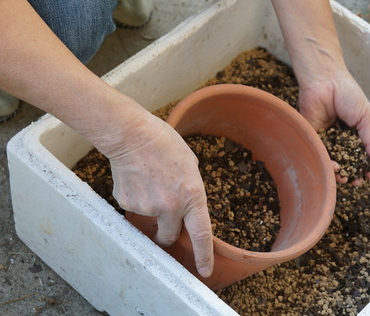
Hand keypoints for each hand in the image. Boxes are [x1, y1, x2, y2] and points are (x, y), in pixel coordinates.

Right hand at [106, 114, 212, 277]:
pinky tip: (137, 179)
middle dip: (169, 231)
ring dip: (151, 209)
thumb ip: (190, 189)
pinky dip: (136, 198)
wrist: (131, 135)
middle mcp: (170, 207)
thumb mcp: (190, 165)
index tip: (205, 271)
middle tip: (164, 211)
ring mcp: (147, 207)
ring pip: (150, 221)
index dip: (204, 256)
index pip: (201, 234)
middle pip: (170, 236)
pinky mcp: (127, 203)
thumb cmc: (164, 144)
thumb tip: (185, 204)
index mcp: (192, 196)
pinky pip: (134, 209)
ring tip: (149, 181)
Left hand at [297, 68, 369, 184]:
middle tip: (356, 181)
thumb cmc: (348, 94)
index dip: (366, 167)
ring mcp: (326, 138)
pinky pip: (320, 153)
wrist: (325, 81)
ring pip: (332, 161)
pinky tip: (334, 166)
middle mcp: (341, 138)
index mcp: (355, 133)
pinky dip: (327, 163)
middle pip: (347, 162)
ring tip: (345, 176)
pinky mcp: (313, 137)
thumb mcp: (366, 117)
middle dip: (352, 174)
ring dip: (339, 172)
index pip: (362, 156)